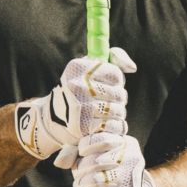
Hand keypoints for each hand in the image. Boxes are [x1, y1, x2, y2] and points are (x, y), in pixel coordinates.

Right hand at [15, 47, 135, 159]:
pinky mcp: (84, 126)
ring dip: (118, 114)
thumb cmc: (78, 89)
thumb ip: (113, 59)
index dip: (117, 81)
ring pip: (119, 111)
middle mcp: (79, 86)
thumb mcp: (89, 68)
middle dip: (118, 99)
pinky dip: (116, 126)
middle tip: (109, 101)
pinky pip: (114, 126)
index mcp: (79, 68)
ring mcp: (81, 107)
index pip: (116, 75)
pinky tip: (107, 124)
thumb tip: (133, 68)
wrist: (53, 119)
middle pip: (119, 94)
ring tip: (108, 112)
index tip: (108, 85)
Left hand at [70, 133, 160, 186]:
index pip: (101, 138)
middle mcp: (131, 157)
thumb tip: (59, 162)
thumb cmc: (108, 176)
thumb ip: (76, 153)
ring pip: (96, 179)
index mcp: (125, 142)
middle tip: (77, 180)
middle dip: (80, 172)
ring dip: (80, 186)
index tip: (81, 154)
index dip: (85, 146)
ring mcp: (131, 178)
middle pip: (96, 160)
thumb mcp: (94, 158)